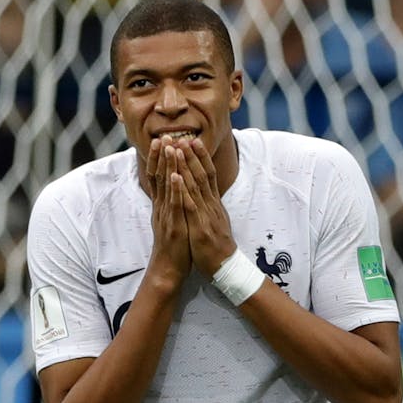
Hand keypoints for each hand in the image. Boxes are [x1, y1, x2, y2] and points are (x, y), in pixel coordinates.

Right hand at [147, 136, 190, 286]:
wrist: (169, 269)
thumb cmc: (174, 244)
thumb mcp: (170, 220)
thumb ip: (170, 204)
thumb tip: (170, 190)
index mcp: (162, 205)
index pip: (158, 177)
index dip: (158, 159)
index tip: (160, 140)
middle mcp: (162, 207)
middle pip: (159, 177)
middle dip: (160, 157)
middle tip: (161, 136)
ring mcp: (166, 216)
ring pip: (166, 187)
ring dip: (167, 166)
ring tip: (168, 147)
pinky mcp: (174, 226)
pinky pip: (174, 205)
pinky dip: (174, 189)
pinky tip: (175, 175)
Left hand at [174, 137, 237, 276]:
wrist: (225, 266)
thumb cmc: (218, 245)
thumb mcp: (216, 220)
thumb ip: (211, 205)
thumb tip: (207, 193)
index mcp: (213, 203)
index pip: (208, 175)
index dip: (202, 157)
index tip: (194, 140)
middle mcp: (211, 205)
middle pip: (203, 175)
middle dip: (193, 155)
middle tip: (184, 136)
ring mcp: (206, 214)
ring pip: (196, 186)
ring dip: (187, 165)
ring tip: (178, 148)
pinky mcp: (200, 226)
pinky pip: (190, 205)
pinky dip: (183, 190)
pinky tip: (177, 177)